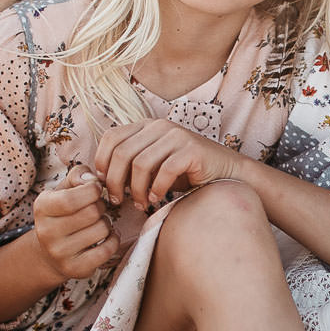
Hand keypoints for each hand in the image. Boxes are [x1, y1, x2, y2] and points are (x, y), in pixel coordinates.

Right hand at [31, 165, 121, 280]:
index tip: (94, 191)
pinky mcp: (75, 269)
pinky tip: (106, 237)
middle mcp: (46, 232)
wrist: (50, 252)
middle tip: (97, 209)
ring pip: (102, 230)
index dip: (92, 191)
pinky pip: (107, 250)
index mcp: (42, 207)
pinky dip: (113, 240)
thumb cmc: (63, 213)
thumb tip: (92, 181)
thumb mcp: (64, 189)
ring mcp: (60, 253)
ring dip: (107, 223)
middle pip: (92, 213)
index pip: (73, 197)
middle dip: (101, 207)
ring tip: (98, 223)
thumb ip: (78, 175)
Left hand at [92, 120, 251, 209]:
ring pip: (140, 163)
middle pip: (122, 153)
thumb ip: (132, 165)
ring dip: (136, 190)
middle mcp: (160, 126)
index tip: (104, 183)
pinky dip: (157, 189)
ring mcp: (177, 136)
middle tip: (118, 201)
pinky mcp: (192, 150)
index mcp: (147, 126)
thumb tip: (102, 180)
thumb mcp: (154, 165)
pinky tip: (158, 199)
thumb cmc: (187, 172)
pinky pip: (164, 171)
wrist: (228, 173)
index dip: (102, 161)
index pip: (112, 137)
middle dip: (115, 181)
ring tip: (141, 204)